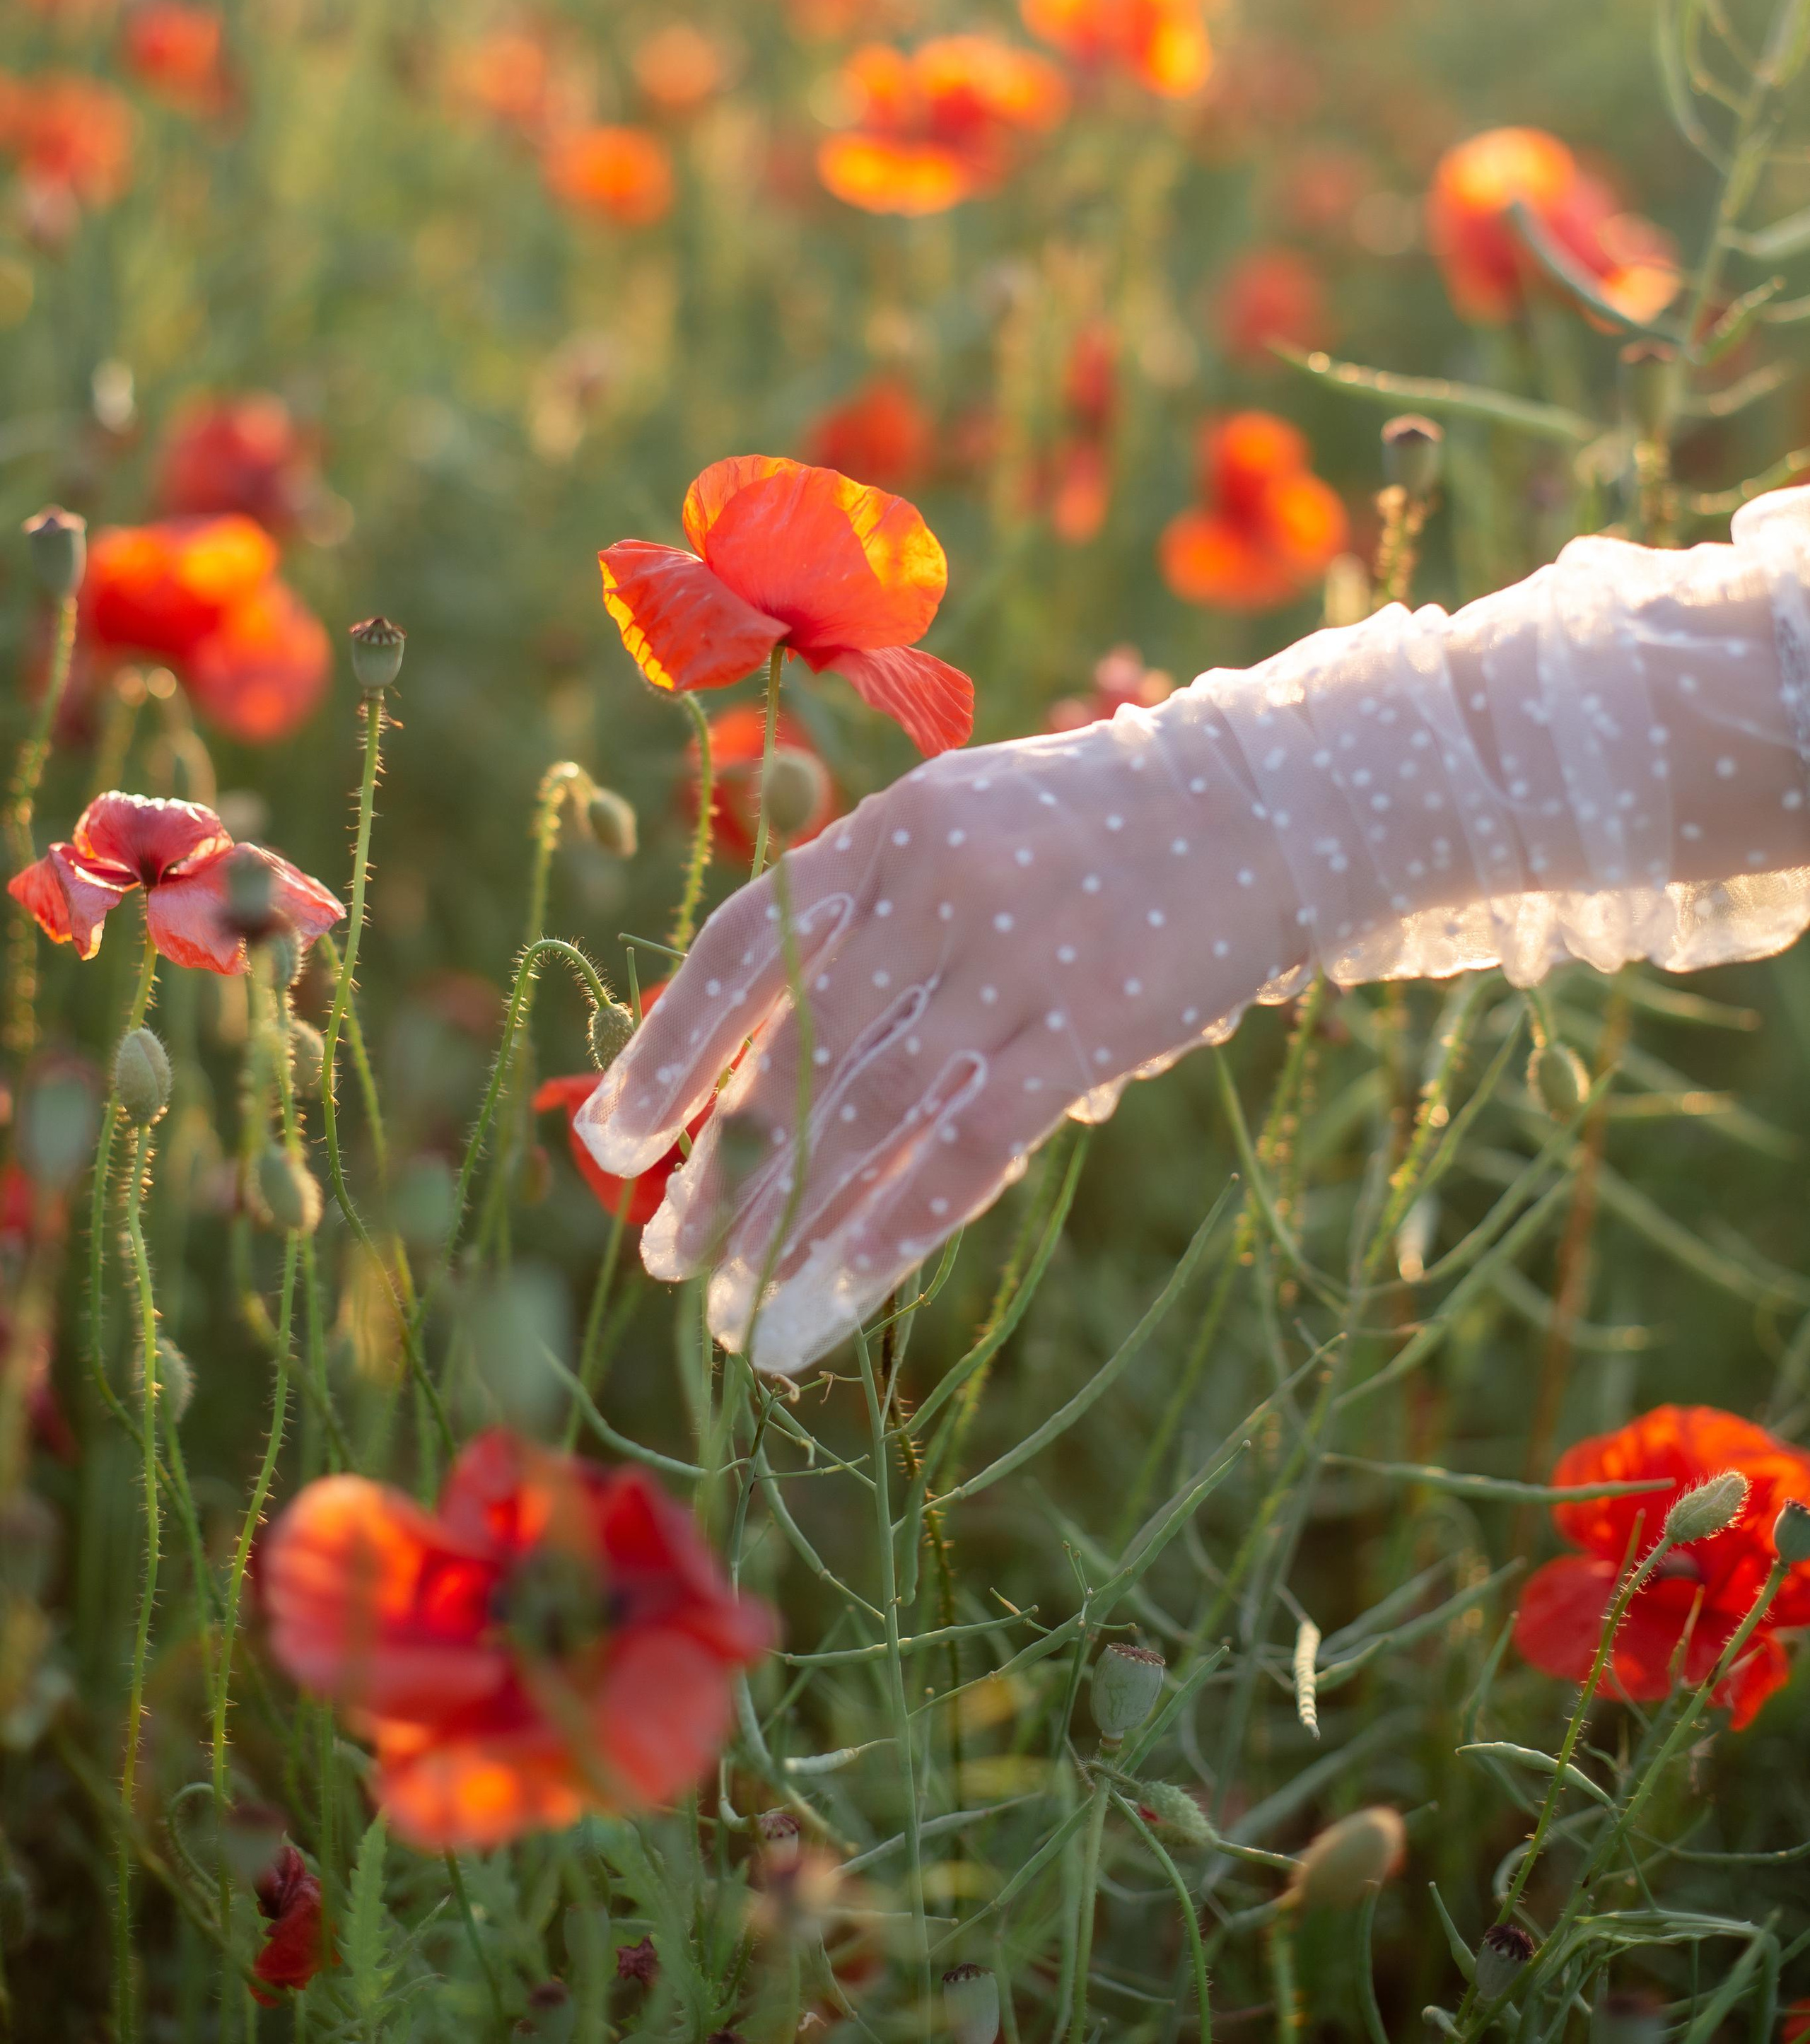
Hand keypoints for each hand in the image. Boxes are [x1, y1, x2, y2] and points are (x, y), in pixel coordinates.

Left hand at [576, 707, 1274, 1372]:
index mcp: (886, 832)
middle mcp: (932, 890)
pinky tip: (827, 1301)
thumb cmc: (1088, 832)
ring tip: (732, 1313)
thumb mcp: (959, 828)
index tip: (606, 1142)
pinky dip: (886, 1235)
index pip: (742, 950)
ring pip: (864, 1119)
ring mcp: (1012, 959)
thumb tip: (765, 1081)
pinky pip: (965, 1151)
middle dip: (716, 1172)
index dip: (667, 1051)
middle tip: (665, 1257)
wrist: (1259, 805)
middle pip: (790, 1056)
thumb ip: (869, 929)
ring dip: (783, 1229)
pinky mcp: (1088, 1027)